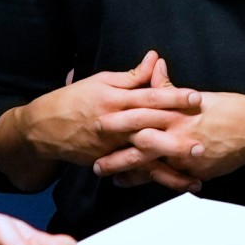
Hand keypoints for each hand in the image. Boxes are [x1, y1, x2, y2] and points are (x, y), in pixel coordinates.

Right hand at [0, 51, 201, 190]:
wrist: (42, 129)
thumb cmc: (73, 100)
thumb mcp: (100, 81)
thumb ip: (131, 76)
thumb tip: (155, 59)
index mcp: (113, 100)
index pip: (148, 97)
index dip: (172, 97)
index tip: (196, 98)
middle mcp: (113, 125)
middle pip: (149, 129)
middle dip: (176, 136)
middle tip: (203, 141)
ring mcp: (109, 147)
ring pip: (144, 157)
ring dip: (169, 167)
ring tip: (194, 175)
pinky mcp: (106, 162)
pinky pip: (132, 172)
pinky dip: (153, 180)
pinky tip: (173, 186)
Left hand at [98, 66, 244, 191]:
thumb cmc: (226, 108)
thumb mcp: (194, 95)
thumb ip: (169, 86)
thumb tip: (154, 65)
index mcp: (175, 110)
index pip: (140, 114)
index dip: (117, 120)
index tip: (97, 123)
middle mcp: (177, 130)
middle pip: (138, 142)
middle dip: (115, 152)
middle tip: (94, 160)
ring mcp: (185, 152)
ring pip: (150, 163)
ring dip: (128, 172)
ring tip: (109, 177)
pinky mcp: (195, 168)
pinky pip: (169, 178)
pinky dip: (152, 182)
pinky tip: (138, 186)